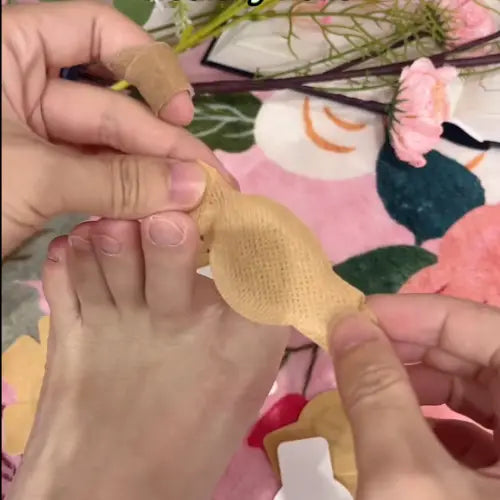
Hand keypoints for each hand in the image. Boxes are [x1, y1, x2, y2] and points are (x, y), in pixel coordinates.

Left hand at [1, 1, 223, 257]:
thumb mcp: (30, 176)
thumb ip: (117, 181)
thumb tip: (194, 188)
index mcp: (7, 49)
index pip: (95, 31)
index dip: (147, 68)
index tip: (182, 113)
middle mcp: (24, 86)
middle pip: (113, 108)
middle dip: (164, 148)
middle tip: (211, 185)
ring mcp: (34, 137)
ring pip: (108, 151)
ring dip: (152, 179)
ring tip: (198, 205)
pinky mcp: (40, 179)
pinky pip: (94, 181)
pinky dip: (126, 198)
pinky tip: (161, 214)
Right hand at [328, 294, 498, 499]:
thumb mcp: (406, 479)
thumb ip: (376, 393)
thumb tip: (346, 323)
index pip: (490, 328)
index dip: (421, 314)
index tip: (358, 315)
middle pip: (483, 358)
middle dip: (414, 347)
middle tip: (353, 345)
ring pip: (480, 395)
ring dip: (419, 383)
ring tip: (367, 384)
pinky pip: (480, 435)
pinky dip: (432, 423)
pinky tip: (395, 430)